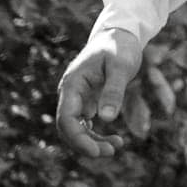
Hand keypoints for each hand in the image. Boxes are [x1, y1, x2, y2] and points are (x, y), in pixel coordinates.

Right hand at [56, 27, 143, 157]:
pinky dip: (97, 134)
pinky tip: (114, 139)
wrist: (119, 35)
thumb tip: (106, 119)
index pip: (66, 118)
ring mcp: (77, 98)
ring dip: (93, 141)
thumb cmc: (119, 47)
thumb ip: (113, 91)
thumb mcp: (120, 66)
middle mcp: (70, 93)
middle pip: (69, 127)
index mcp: (72, 84)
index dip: (78, 138)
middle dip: (86, 144)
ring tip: (117, 146)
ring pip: (77, 128)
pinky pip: (86, 124)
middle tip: (111, 151)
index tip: (96, 152)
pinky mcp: (87, 101)